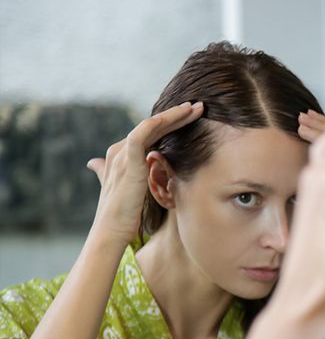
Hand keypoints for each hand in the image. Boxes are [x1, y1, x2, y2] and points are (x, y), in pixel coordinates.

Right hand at [86, 102, 203, 245]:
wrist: (112, 232)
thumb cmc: (124, 215)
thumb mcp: (134, 191)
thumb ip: (135, 177)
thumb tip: (134, 174)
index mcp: (122, 155)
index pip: (151, 133)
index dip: (172, 123)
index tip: (193, 117)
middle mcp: (120, 150)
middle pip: (153, 126)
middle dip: (177, 115)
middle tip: (199, 107)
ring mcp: (122, 154)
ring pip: (151, 125)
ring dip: (174, 115)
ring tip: (195, 108)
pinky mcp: (127, 161)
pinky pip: (142, 134)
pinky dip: (158, 122)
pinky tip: (177, 115)